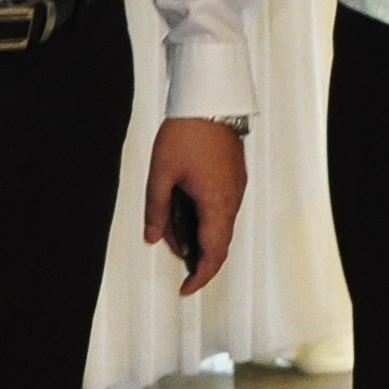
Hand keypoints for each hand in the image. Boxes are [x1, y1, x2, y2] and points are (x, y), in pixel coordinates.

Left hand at [148, 116, 248, 296]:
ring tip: (171, 223)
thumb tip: (152, 236)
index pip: (213, 254)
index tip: (186, 288)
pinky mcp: (235, 176)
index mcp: (216, 204)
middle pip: (220, 243)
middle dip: (197, 256)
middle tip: (172, 252)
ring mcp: (237, 187)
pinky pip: (224, 207)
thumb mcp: (160, 174)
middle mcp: (232, 200)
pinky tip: (186, 205)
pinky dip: (207, 216)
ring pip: (221, 224)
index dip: (200, 277)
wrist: (210, 100)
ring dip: (200, 233)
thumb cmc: (187, 132)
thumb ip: (156, 209)